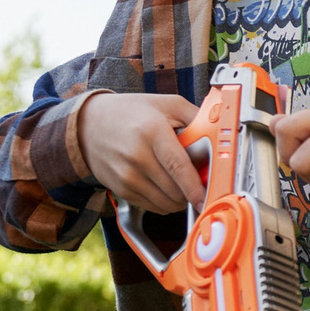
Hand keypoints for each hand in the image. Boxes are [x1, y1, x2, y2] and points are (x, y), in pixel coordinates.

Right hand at [80, 93, 207, 216]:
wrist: (88, 125)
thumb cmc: (131, 112)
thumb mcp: (166, 104)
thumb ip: (195, 116)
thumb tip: (221, 130)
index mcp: (152, 131)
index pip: (178, 166)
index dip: (195, 187)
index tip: (207, 198)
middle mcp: (137, 156)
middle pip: (175, 189)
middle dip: (193, 192)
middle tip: (199, 183)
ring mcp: (126, 176)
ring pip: (165, 202)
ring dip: (180, 200)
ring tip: (181, 184)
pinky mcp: (121, 190)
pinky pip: (153, 207)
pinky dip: (165, 203)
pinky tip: (165, 187)